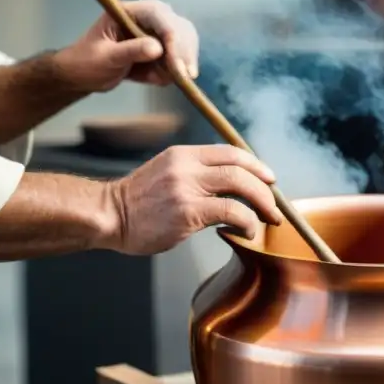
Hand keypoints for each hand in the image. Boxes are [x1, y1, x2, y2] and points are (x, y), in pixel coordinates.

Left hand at [54, 0, 199, 92]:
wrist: (82, 75)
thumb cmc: (86, 62)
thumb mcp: (105, 57)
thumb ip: (130, 51)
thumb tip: (157, 49)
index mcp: (130, 11)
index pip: (160, 16)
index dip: (174, 38)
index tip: (178, 65)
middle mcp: (147, 18)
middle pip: (179, 27)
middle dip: (184, 52)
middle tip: (185, 78)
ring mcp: (156, 32)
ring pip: (185, 42)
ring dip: (180, 64)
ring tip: (158, 80)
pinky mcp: (161, 48)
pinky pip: (178, 58)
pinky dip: (172, 72)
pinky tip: (153, 79)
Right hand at [105, 145, 283, 255]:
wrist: (108, 215)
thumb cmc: (137, 203)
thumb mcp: (166, 174)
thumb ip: (195, 176)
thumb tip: (229, 190)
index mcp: (183, 154)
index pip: (230, 152)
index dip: (255, 165)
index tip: (269, 179)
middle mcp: (186, 166)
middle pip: (240, 167)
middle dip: (265, 187)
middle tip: (274, 205)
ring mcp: (187, 188)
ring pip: (240, 185)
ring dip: (262, 203)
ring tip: (268, 219)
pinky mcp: (188, 212)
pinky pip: (231, 212)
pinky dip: (246, 222)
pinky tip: (246, 232)